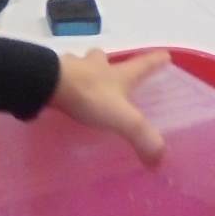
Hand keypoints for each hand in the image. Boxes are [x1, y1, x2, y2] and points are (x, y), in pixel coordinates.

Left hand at [50, 49, 169, 165]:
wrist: (49, 84)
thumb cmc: (90, 96)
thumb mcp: (123, 119)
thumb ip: (142, 137)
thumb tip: (159, 160)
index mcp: (117, 74)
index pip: (142, 64)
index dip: (154, 61)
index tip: (165, 55)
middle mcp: (95, 66)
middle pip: (104, 58)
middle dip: (108, 62)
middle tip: (108, 70)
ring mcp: (71, 67)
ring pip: (80, 63)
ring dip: (82, 69)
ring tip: (82, 82)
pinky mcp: (51, 74)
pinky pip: (59, 75)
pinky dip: (62, 81)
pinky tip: (59, 92)